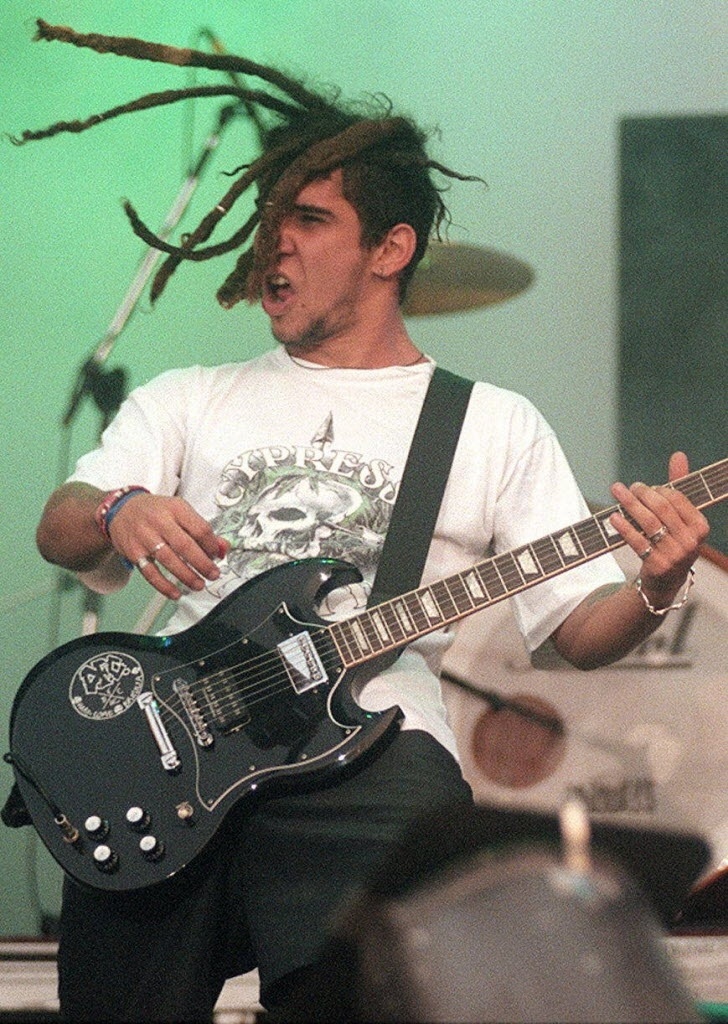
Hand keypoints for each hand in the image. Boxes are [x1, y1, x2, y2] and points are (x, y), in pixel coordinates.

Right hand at [107, 493, 228, 599]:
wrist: (122, 509)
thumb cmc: (155, 511)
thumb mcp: (180, 511)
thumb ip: (202, 530)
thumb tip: (223, 548)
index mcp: (176, 508)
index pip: (200, 528)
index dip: (212, 545)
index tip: (217, 555)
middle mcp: (159, 521)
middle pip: (185, 546)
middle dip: (202, 564)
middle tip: (213, 574)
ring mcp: (145, 537)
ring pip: (169, 560)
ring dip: (187, 576)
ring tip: (199, 584)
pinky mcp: (134, 552)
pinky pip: (151, 573)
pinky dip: (164, 586)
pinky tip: (176, 593)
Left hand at [609, 451, 709, 605]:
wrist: (665, 581)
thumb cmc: (672, 540)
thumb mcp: (680, 518)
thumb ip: (679, 487)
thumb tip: (678, 455)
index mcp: (700, 526)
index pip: (677, 499)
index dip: (657, 489)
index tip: (643, 487)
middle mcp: (691, 541)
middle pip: (661, 508)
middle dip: (641, 494)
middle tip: (628, 487)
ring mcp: (675, 555)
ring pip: (648, 523)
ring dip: (629, 504)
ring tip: (617, 492)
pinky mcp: (658, 565)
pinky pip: (637, 541)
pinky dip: (623, 527)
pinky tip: (613, 516)